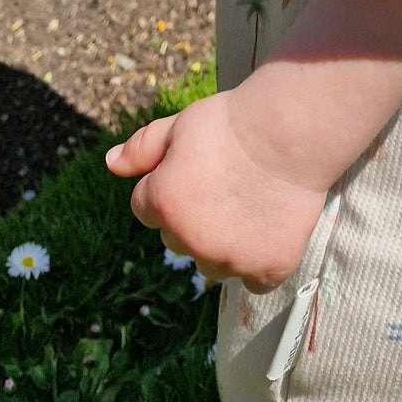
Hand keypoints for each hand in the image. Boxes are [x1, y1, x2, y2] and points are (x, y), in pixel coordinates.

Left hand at [105, 91, 327, 291]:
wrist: (292, 130)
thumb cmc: (234, 121)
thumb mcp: (179, 124)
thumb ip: (141, 148)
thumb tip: (109, 163)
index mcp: (162, 204)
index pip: (145, 209)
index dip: (170, 185)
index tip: (199, 167)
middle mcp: (190, 239)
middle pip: (178, 239)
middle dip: (192, 217)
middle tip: (226, 183)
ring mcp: (230, 258)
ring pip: (212, 264)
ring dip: (221, 245)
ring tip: (249, 204)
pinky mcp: (267, 268)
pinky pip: (253, 280)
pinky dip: (258, 262)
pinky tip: (268, 228)